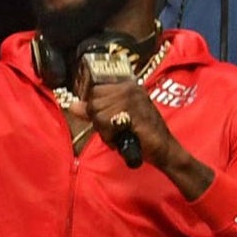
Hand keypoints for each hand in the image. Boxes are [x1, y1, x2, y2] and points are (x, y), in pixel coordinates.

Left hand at [82, 69, 207, 192]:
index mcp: (126, 86)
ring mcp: (132, 98)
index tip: (110, 120)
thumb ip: (94, 112)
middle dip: (99, 121)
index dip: (96, 110)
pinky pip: (106, 122)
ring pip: (97, 113)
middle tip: (116, 130)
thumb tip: (72, 105)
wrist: (164, 150)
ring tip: (120, 135)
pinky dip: (110, 136)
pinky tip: (122, 138)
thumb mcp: (114, 120)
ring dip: (105, 130)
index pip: (94, 91)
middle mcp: (129, 88)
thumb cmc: (141, 135)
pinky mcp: (133, 112)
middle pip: (93, 102)